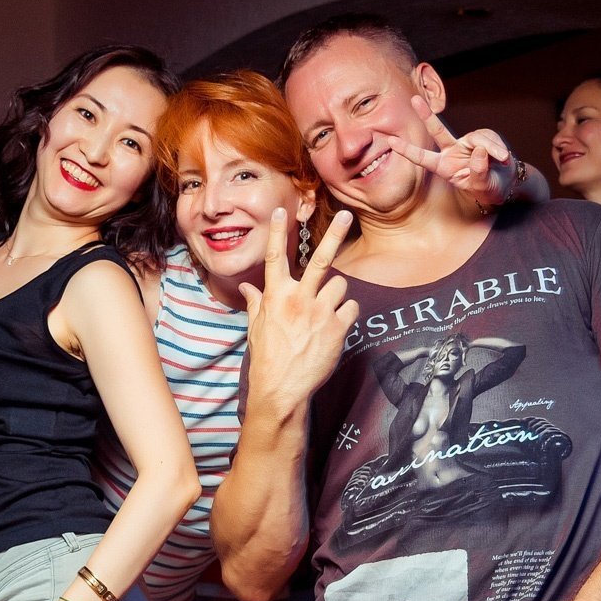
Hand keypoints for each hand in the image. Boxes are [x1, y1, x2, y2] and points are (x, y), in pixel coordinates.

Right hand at [240, 208, 358, 406]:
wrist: (281, 389)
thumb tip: (248, 287)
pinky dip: (347, 314)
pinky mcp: (338, 328)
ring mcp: (320, 313)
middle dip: (334, 234)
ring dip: (337, 294)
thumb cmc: (267, 358)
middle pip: (321, 260)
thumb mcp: (256, 327)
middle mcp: (299, 299)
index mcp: (276, 296)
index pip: (276, 257)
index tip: (281, 211)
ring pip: (341, 285)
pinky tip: (336, 326)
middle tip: (345, 215)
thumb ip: (257, 302)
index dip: (277, 232)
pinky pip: (352, 308)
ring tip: (326, 310)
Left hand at [385, 98, 518, 206]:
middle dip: (427, 115)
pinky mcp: (481, 137)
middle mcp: (452, 152)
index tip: (390, 141)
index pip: (423, 158)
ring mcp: (465, 143)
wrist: (506, 181)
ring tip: (501, 159)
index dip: (407, 150)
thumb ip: (479, 172)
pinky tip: (503, 157)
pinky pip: (489, 138)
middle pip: (438, 131)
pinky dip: (497, 148)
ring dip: (492, 149)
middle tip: (414, 99)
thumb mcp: (483, 187)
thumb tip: (479, 150)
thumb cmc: (489, 188)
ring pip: (476, 138)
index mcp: (444, 168)